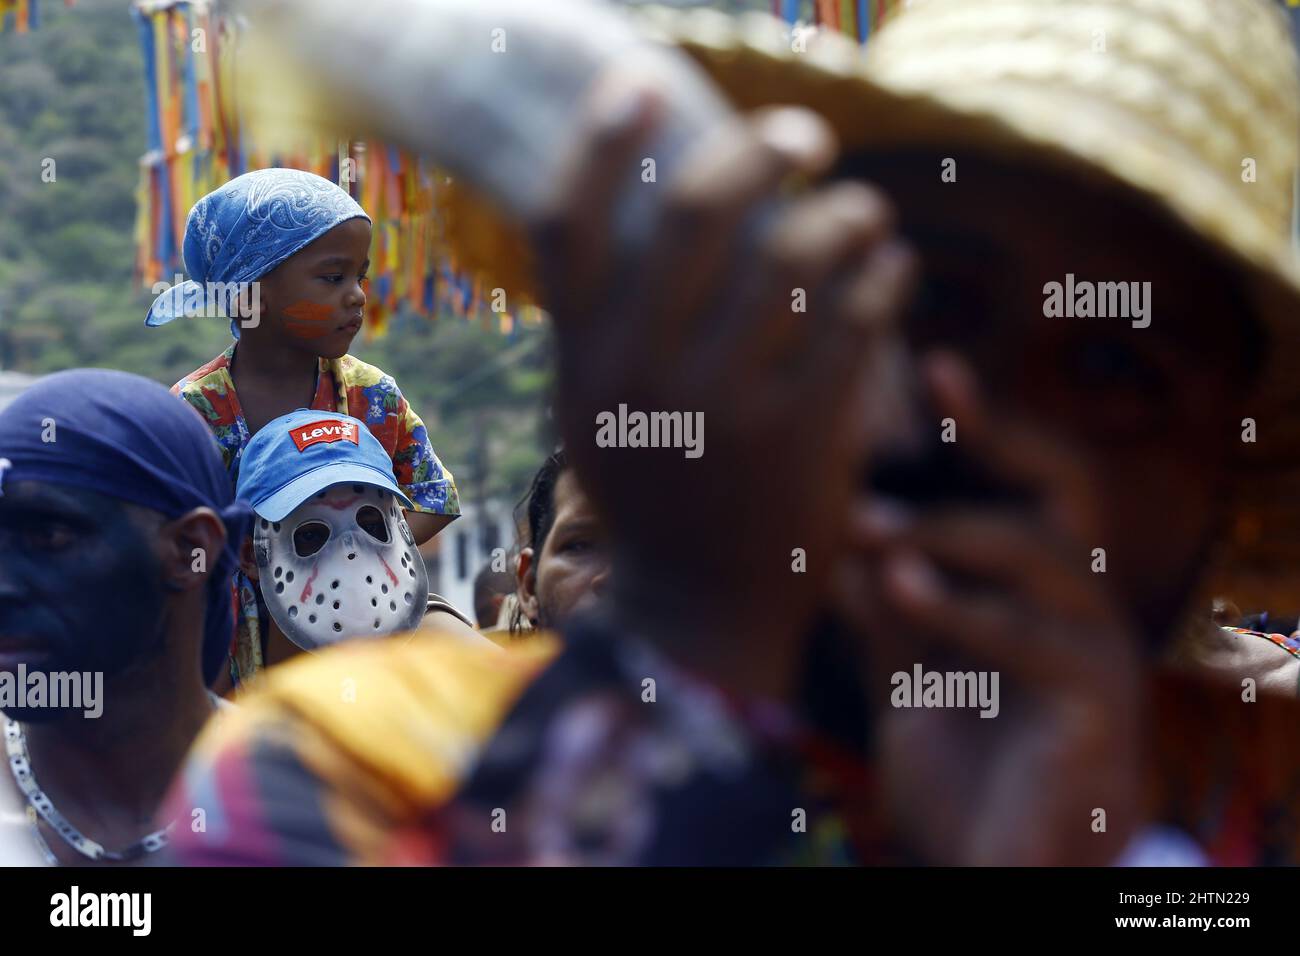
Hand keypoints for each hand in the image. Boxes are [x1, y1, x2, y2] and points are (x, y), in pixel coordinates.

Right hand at [533, 76, 915, 649]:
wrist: (698, 608)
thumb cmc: (654, 490)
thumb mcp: (597, 410)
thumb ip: (610, 322)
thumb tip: (659, 202)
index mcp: (582, 360)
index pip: (566, 223)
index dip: (600, 141)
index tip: (642, 85)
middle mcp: (642, 376)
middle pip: (697, 214)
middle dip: (761, 150)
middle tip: (806, 134)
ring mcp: (721, 408)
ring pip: (796, 255)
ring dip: (845, 210)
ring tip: (864, 211)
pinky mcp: (799, 439)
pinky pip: (856, 318)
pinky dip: (883, 276)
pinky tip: (890, 270)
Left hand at [835, 353, 1145, 864]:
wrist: (996, 879)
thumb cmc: (962, 781)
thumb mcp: (904, 684)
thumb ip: (883, 617)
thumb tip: (846, 543)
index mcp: (1033, 595)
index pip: (1022, 488)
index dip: (984, 425)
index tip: (932, 363)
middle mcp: (1078, 609)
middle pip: (1066, 489)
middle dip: (1002, 431)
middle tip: (936, 386)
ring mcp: (1097, 656)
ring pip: (1049, 554)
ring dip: (956, 530)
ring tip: (871, 526)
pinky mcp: (1097, 708)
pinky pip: (1040, 639)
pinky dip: (967, 607)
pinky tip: (900, 585)